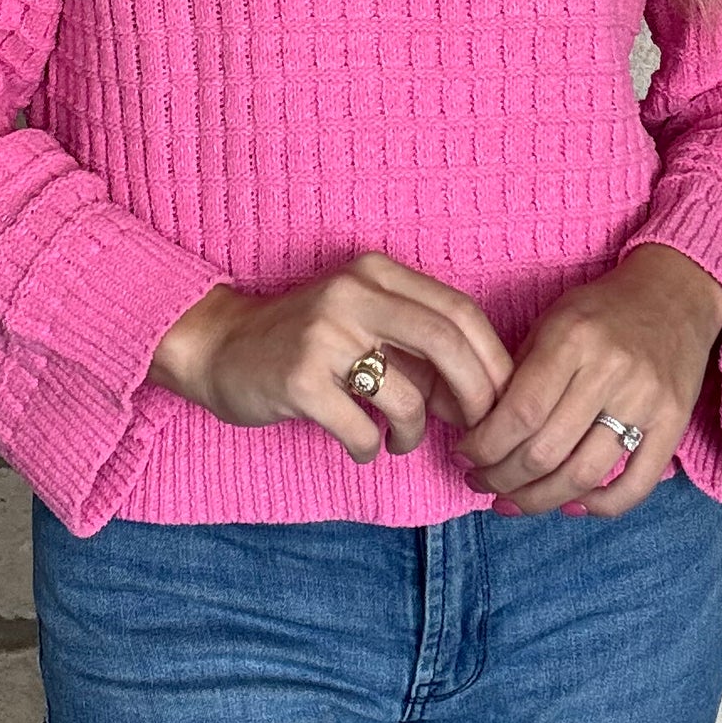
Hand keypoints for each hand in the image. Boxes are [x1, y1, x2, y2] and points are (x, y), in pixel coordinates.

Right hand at [148, 250, 515, 466]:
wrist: (218, 346)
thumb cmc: (305, 340)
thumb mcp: (363, 321)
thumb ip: (417, 346)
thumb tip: (478, 397)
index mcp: (376, 273)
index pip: (460, 311)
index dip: (493, 360)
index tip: (503, 400)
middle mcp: (353, 294)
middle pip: (446, 344)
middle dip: (476, 397)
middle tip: (477, 432)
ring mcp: (324, 335)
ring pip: (407, 396)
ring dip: (415, 432)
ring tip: (400, 439)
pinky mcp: (298, 380)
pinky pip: (360, 429)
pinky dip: (370, 449)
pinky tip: (361, 447)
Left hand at [451, 243, 721, 518]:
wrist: (675, 293)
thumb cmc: (602, 310)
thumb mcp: (552, 320)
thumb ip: (520, 372)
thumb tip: (480, 431)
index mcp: (573, 339)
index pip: (520, 412)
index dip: (485, 447)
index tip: (465, 457)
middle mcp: (611, 370)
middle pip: (546, 451)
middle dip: (502, 479)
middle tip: (482, 483)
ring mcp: (647, 400)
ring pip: (584, 475)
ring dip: (540, 500)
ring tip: (513, 502)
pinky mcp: (675, 423)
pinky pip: (636, 485)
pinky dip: (600, 506)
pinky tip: (571, 506)